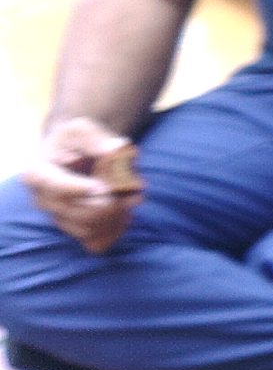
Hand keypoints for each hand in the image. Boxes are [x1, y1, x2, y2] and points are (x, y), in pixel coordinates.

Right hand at [22, 118, 143, 254]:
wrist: (74, 152)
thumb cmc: (77, 139)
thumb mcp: (83, 129)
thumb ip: (96, 139)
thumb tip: (115, 149)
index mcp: (37, 174)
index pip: (53, 186)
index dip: (76, 189)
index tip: (102, 188)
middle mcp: (43, 200)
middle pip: (75, 211)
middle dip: (108, 203)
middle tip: (137, 192)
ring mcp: (58, 218)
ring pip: (88, 228)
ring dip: (116, 215)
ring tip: (135, 197)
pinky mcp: (74, 229)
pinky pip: (96, 240)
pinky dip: (116, 229)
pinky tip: (128, 213)